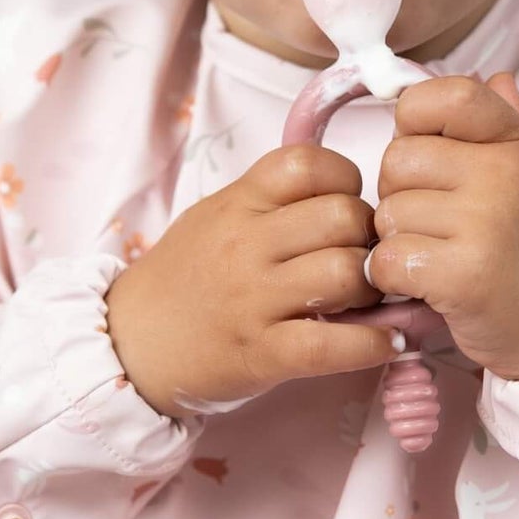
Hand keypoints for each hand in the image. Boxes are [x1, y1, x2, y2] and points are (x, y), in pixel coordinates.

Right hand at [105, 143, 407, 421]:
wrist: (130, 344)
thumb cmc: (182, 279)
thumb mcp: (215, 218)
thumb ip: (270, 201)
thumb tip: (344, 194)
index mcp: (237, 204)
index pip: (309, 164)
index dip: (346, 181)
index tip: (346, 206)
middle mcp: (245, 245)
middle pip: (343, 217)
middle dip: (370, 237)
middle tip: (365, 258)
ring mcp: (253, 300)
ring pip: (346, 273)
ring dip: (374, 289)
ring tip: (368, 300)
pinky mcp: (263, 354)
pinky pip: (335, 345)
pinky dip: (374, 344)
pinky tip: (388, 343)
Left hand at [369, 71, 518, 381]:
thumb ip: (516, 124)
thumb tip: (494, 76)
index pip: (444, 95)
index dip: (415, 121)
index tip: (426, 153)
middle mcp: (505, 174)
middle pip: (398, 159)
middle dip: (400, 194)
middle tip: (435, 224)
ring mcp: (486, 224)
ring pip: (387, 213)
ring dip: (398, 240)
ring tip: (439, 255)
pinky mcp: (463, 276)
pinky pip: (387, 259)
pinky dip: (393, 277)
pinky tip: (426, 284)